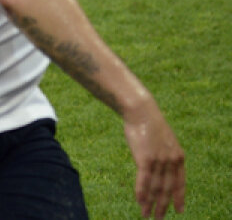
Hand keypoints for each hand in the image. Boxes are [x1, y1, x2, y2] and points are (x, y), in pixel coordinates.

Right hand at [123, 101, 184, 218]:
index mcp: (178, 157)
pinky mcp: (145, 159)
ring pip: (155, 188)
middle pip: (167, 189)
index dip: (179, 198)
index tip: (179, 211)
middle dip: (163, 206)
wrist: (141, 112)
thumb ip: (165, 155)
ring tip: (146, 215)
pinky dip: (142, 192)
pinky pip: (144, 181)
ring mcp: (159, 161)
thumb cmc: (149, 125)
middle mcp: (171, 162)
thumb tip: (160, 167)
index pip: (180, 183)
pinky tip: (139, 201)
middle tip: (159, 219)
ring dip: (150, 203)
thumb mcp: (163, 141)